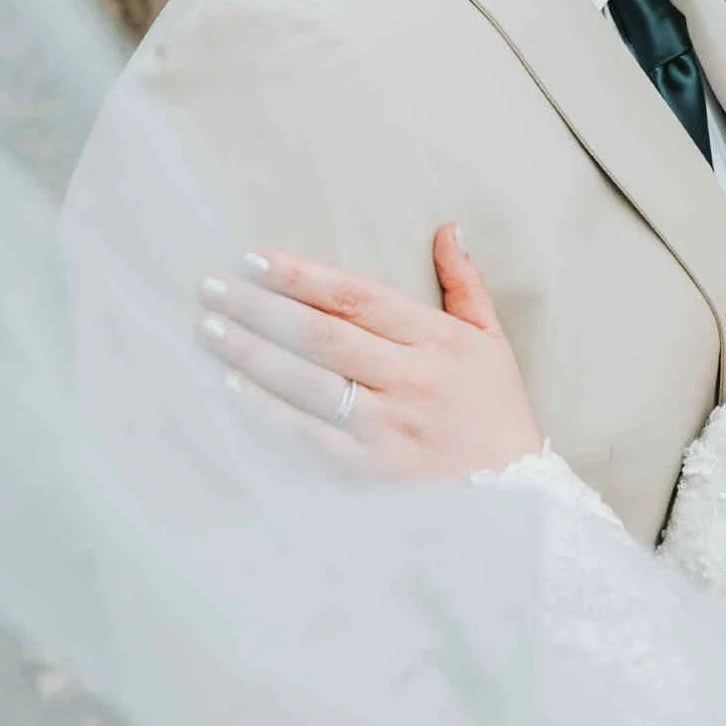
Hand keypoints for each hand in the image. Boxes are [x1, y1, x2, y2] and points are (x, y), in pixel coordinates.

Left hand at [197, 224, 541, 478]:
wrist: (515, 496)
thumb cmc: (497, 413)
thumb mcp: (491, 341)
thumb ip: (465, 284)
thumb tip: (447, 229)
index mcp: (437, 340)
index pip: (357, 296)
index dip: (302, 275)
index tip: (256, 259)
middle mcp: (409, 379)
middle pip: (322, 334)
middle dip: (261, 307)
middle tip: (213, 287)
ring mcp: (385, 428)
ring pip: (306, 381)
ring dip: (251, 352)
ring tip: (209, 328)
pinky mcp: (367, 471)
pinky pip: (305, 434)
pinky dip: (266, 410)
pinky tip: (232, 387)